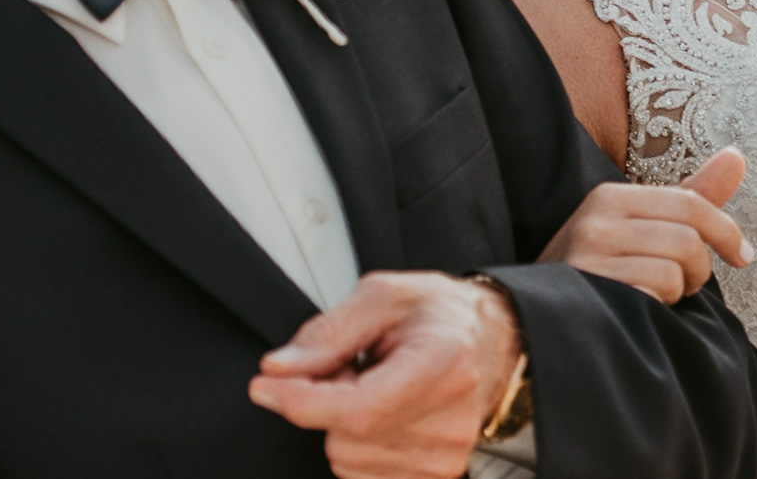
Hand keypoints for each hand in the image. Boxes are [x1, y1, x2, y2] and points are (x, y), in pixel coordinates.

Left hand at [249, 271, 519, 478]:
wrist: (492, 340)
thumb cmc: (437, 314)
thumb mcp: (382, 295)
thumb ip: (328, 333)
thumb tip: (278, 370)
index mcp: (442, 364)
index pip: (358, 409)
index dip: (300, 402)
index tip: (264, 386)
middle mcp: (450, 421)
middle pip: (345, 439)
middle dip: (326, 403)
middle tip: (352, 367)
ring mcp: (447, 457)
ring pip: (348, 462)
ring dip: (342, 427)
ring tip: (374, 388)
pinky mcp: (437, 478)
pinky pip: (363, 476)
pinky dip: (357, 447)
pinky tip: (381, 416)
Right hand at [537, 146, 753, 302]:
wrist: (542, 318)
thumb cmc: (604, 271)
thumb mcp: (644, 227)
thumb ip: (692, 195)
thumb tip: (737, 155)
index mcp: (610, 197)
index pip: (691, 204)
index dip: (727, 232)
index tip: (744, 257)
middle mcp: (596, 218)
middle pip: (689, 239)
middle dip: (698, 270)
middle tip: (683, 285)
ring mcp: (588, 254)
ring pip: (675, 271)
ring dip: (676, 293)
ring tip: (653, 295)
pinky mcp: (590, 288)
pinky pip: (655, 295)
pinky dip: (657, 309)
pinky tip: (636, 308)